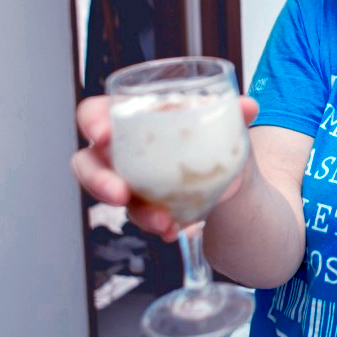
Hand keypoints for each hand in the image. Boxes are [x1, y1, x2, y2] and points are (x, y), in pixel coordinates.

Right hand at [70, 94, 260, 240]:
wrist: (229, 176)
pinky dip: (157, 224)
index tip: (103, 134)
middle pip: (88, 162)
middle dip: (98, 180)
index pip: (95, 113)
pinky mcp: (142, 204)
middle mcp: (121, 149)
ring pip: (113, 196)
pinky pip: (140, 217)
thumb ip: (231, 114)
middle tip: (120, 193)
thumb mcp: (221, 123)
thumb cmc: (209, 137)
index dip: (92, 121)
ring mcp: (128, 179)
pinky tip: (174, 230)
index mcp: (132, 117)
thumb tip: (249, 106)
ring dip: (136, 211)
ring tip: (163, 221)